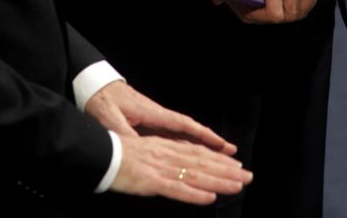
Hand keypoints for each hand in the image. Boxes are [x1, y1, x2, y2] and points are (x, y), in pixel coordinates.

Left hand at [85, 80, 235, 151]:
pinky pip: (172, 137)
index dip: (203, 136)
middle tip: (232, 154)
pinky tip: (193, 155)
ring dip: (201, 146)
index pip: (183, 125)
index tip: (222, 145)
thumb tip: (135, 148)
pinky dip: (185, 145)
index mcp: (151, 112)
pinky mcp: (148, 123)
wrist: (94, 85)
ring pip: (183, 136)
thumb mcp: (109, 119)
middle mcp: (157, 115)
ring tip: (220, 157)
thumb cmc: (102, 99)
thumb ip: (124, 134)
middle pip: (189, 132)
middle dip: (210, 143)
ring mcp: (154, 119)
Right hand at [111, 134, 251, 204]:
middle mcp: (167, 154)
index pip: (197, 153)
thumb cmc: (118, 154)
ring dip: (218, 181)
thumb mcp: (145, 151)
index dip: (218, 160)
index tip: (235, 165)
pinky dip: (194, 194)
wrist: (99, 152)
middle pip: (202, 162)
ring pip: (195, 174)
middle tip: (248, 176)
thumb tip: (179, 164)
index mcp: (165, 147)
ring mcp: (160, 167)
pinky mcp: (151, 181)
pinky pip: (176, 188)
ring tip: (237, 186)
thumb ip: (163, 156)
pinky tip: (209, 198)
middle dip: (226, 170)